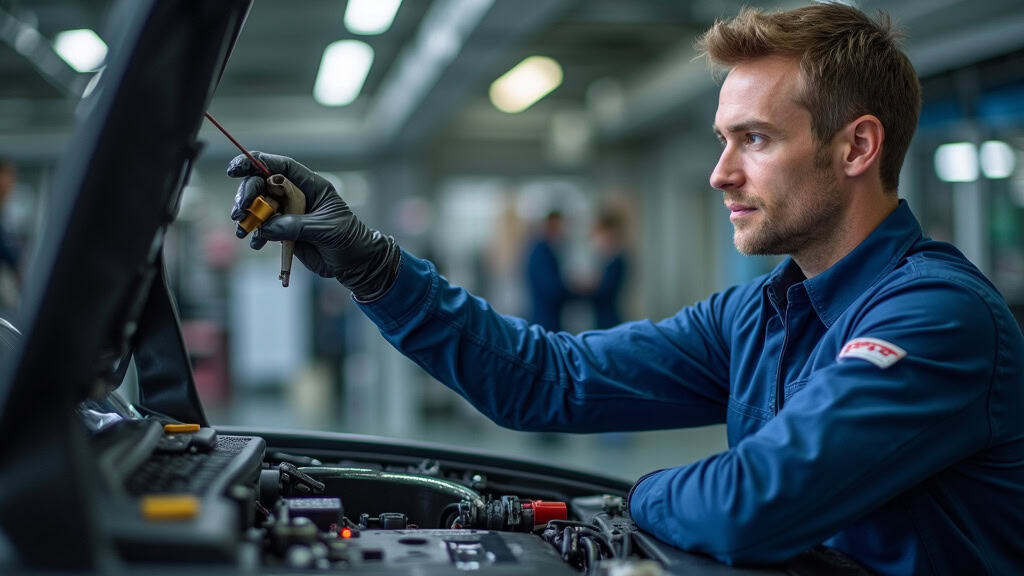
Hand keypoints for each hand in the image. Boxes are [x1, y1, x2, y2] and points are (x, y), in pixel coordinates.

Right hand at [227, 152, 399, 300]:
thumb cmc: (348, 240)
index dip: (256, 163)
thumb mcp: (327, 230)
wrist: (354, 264)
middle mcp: (296, 196)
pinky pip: (262, 229)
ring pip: (258, 206)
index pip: (280, 167)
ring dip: (246, 217)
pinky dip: (255, 235)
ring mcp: (287, 214)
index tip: (235, 169)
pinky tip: (256, 243)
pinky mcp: (283, 232)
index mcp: (310, 186)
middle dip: (247, 195)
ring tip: (243, 230)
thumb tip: (267, 227)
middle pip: (262, 184)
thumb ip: (297, 226)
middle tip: (239, 212)